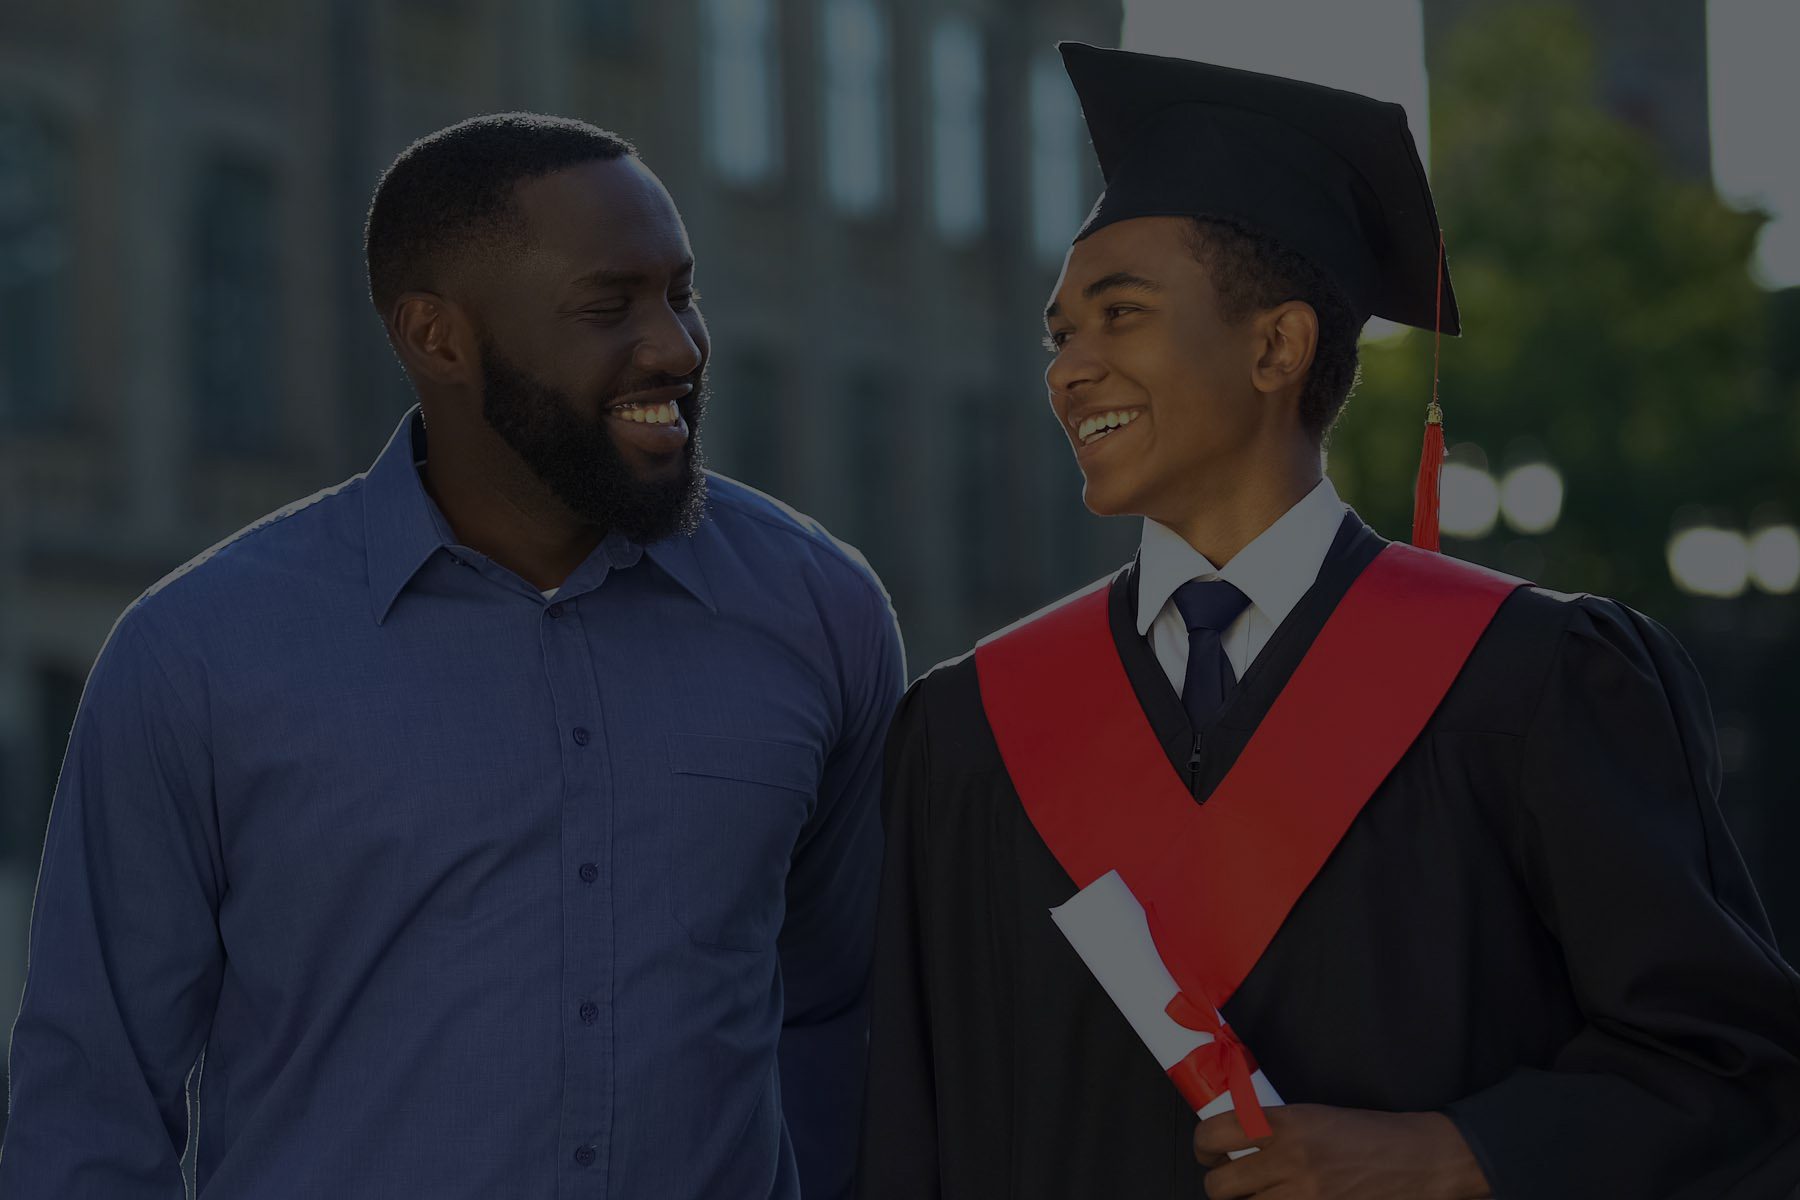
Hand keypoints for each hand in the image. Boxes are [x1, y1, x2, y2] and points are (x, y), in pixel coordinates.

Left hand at [1193, 1103, 1491, 1198]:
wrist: (1420, 1161)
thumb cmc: (1369, 1135)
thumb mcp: (1314, 1116)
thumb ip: (1272, 1128)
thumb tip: (1234, 1142)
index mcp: (1285, 1124)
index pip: (1214, 1134)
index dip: (1202, 1147)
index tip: (1208, 1152)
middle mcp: (1290, 1161)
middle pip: (1220, 1186)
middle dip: (1221, 1185)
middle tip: (1232, 1181)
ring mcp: (1305, 1197)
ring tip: (1260, 1196)